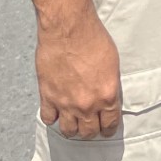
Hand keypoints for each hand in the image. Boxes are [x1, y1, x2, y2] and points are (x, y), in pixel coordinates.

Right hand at [37, 8, 121, 139]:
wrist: (68, 28)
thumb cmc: (93, 38)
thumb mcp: (112, 62)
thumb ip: (109, 84)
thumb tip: (107, 96)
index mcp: (107, 95)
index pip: (109, 125)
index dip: (108, 128)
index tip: (106, 129)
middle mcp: (87, 104)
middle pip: (88, 132)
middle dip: (91, 130)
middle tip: (90, 125)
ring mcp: (66, 103)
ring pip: (69, 131)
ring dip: (72, 128)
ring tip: (73, 122)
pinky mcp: (48, 97)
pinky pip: (48, 119)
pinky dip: (52, 117)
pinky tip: (55, 111)